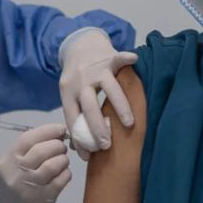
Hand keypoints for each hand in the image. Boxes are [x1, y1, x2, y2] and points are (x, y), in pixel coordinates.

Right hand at [0, 124, 71, 202]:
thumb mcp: (12, 164)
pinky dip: (66, 173)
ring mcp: (30, 188)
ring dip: (63, 159)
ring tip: (62, 160)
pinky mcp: (43, 200)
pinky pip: (61, 180)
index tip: (60, 129)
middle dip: (57, 145)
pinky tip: (63, 173)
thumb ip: (29, 148)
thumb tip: (56, 133)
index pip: (28, 138)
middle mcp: (16, 173)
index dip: (48, 130)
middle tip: (61, 147)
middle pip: (43, 150)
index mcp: (7, 160)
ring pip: (54, 164)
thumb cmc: (14, 183)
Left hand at [58, 28, 137, 159]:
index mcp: (68, 92)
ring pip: (109, 88)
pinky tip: (134, 60)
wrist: (79, 46)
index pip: (72, 117)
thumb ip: (75, 116)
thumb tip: (79, 147)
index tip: (88, 155)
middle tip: (106, 145)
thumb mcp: (69, 94)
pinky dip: (125, 59)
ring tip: (129, 123)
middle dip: (97, 127)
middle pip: (89, 106)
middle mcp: (81, 81)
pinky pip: (118, 59)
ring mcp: (96, 69)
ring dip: (119, 106)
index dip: (79, 137)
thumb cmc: (77, 78)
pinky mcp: (108, 58)